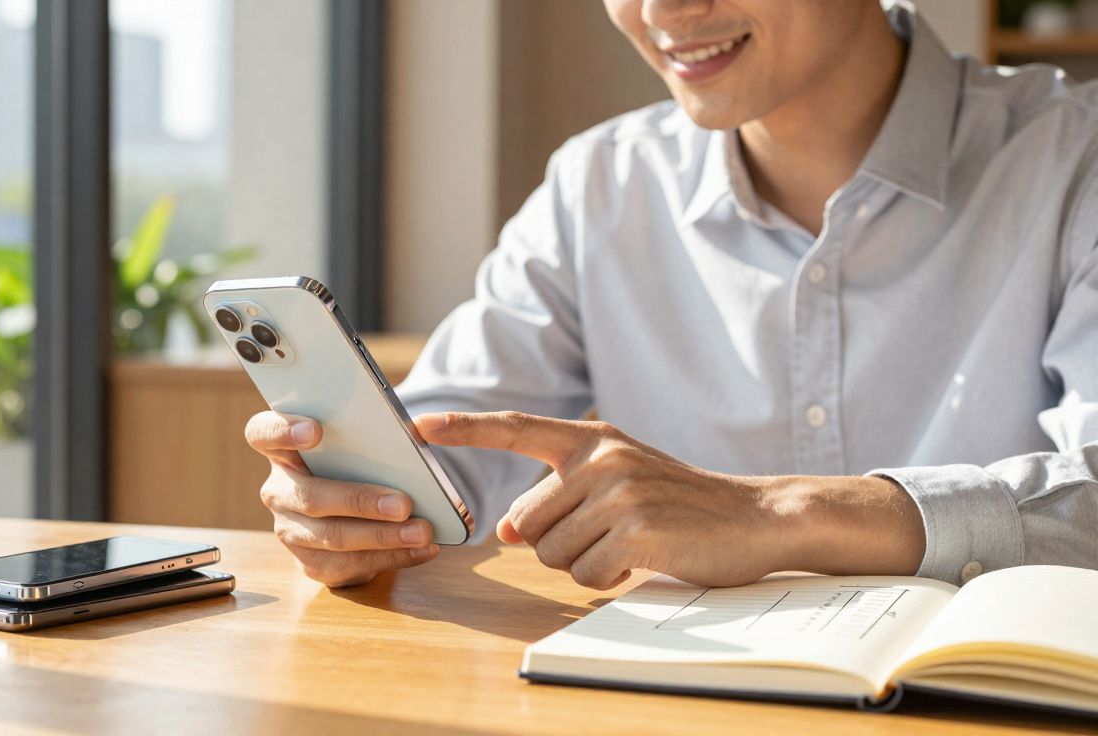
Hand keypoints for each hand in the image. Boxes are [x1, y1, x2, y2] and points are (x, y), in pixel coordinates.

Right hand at [245, 411, 439, 586]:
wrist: (355, 514)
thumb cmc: (358, 465)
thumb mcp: (360, 444)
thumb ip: (376, 432)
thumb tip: (418, 432)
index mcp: (282, 450)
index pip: (263, 433)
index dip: (283, 430)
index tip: (316, 430)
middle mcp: (279, 491)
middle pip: (310, 497)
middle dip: (360, 501)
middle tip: (403, 504)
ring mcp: (291, 531)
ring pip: (333, 537)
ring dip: (383, 537)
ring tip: (422, 531)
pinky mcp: (312, 564)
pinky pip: (351, 565)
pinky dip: (393, 557)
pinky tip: (422, 549)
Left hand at [417, 411, 924, 589]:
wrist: (754, 517)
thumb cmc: (678, 502)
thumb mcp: (617, 482)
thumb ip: (560, 494)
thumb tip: (508, 527)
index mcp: (591, 438)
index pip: (515, 428)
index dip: (464, 428)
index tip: (418, 425)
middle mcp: (600, 456)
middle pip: (526, 522)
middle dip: (557, 543)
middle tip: (609, 534)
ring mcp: (618, 492)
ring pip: (551, 554)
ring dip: (585, 564)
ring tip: (630, 544)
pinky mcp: (636, 530)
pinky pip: (585, 575)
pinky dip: (608, 580)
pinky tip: (643, 560)